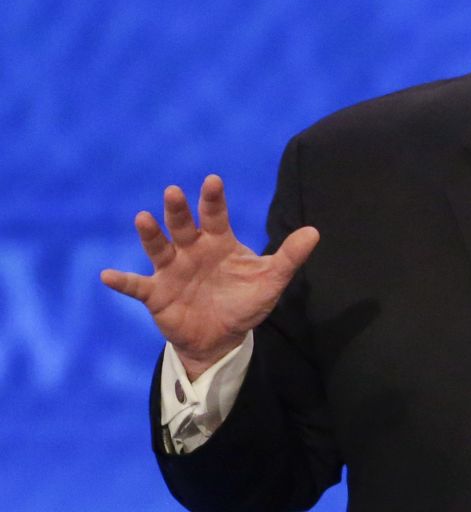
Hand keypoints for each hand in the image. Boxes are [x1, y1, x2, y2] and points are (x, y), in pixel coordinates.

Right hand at [100, 175, 318, 379]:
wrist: (223, 338)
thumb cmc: (245, 302)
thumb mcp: (270, 281)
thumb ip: (289, 257)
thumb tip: (315, 231)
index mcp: (218, 241)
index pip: (215, 215)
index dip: (213, 199)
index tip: (213, 181)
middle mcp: (192, 250)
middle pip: (184, 225)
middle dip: (179, 209)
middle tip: (173, 192)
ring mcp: (172, 270)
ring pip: (159, 247)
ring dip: (150, 234)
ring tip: (143, 218)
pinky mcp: (156, 294)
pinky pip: (136, 285)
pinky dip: (122, 281)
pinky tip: (107, 275)